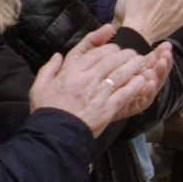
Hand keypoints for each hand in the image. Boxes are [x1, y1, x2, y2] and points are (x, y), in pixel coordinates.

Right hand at [30, 29, 167, 136]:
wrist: (56, 134)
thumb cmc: (47, 111)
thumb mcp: (39, 87)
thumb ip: (49, 69)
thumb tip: (57, 55)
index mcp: (72, 72)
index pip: (94, 53)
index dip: (107, 48)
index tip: (115, 47)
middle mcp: (88, 79)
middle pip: (111, 61)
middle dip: (124, 54)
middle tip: (133, 53)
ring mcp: (99, 93)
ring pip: (120, 74)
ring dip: (133, 66)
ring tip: (141, 62)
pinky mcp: (108, 107)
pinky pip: (125, 92)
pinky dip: (135, 85)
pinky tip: (142, 81)